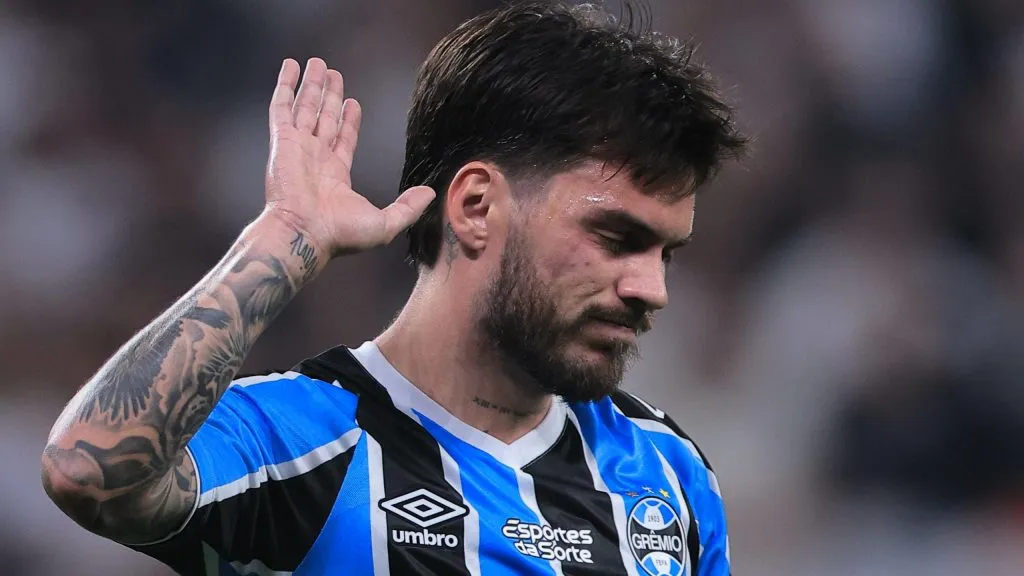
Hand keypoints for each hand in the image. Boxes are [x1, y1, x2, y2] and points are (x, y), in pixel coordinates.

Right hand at [263, 58, 434, 256]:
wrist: (304, 233)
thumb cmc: (340, 233)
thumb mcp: (386, 223)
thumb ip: (408, 207)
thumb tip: (430, 194)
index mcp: (336, 175)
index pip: (343, 139)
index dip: (349, 120)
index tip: (353, 101)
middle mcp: (315, 158)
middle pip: (325, 118)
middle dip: (329, 96)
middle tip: (333, 74)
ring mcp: (297, 147)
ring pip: (306, 108)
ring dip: (312, 85)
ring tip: (318, 64)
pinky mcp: (282, 140)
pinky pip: (282, 107)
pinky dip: (285, 85)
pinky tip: (291, 67)